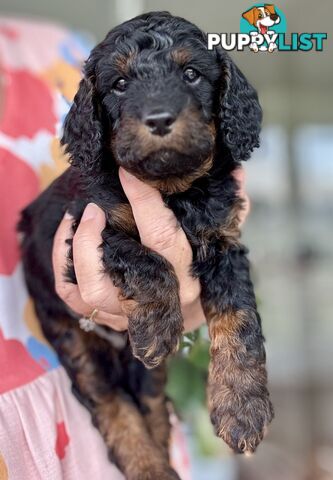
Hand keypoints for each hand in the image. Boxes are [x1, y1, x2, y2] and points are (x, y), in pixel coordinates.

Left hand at [53, 167, 248, 331]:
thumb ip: (227, 213)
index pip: (164, 238)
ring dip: (74, 251)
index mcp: (188, 276)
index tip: (128, 173)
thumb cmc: (206, 274)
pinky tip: (68, 239)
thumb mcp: (221, 243)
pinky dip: (63, 267)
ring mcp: (130, 315)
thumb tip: (236, 175)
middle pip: (114, 274)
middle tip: (93, 208)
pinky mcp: (110, 318)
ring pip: (89, 291)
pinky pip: (73, 298)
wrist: (195, 316)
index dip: (144, 203)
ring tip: (77, 219)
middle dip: (91, 238)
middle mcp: (158, 300)